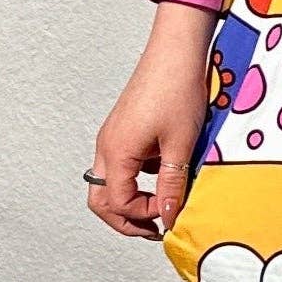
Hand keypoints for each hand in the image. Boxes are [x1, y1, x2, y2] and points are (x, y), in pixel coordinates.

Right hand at [89, 1, 214, 238]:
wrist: (175, 53)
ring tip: (160, 206)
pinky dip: (135, 180)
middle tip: (154, 228)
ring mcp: (112, 138)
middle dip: (126, 219)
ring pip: (107, 184)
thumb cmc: (178, 91)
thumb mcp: (180, 145)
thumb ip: (172, 185)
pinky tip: (163, 174)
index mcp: (117, 152)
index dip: (144, 215)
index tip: (170, 211)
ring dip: (130, 200)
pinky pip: (119, 166)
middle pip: (101, 200)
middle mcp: (106, 146)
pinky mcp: (122, 130)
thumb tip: (168, 218)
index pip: (118, 203)